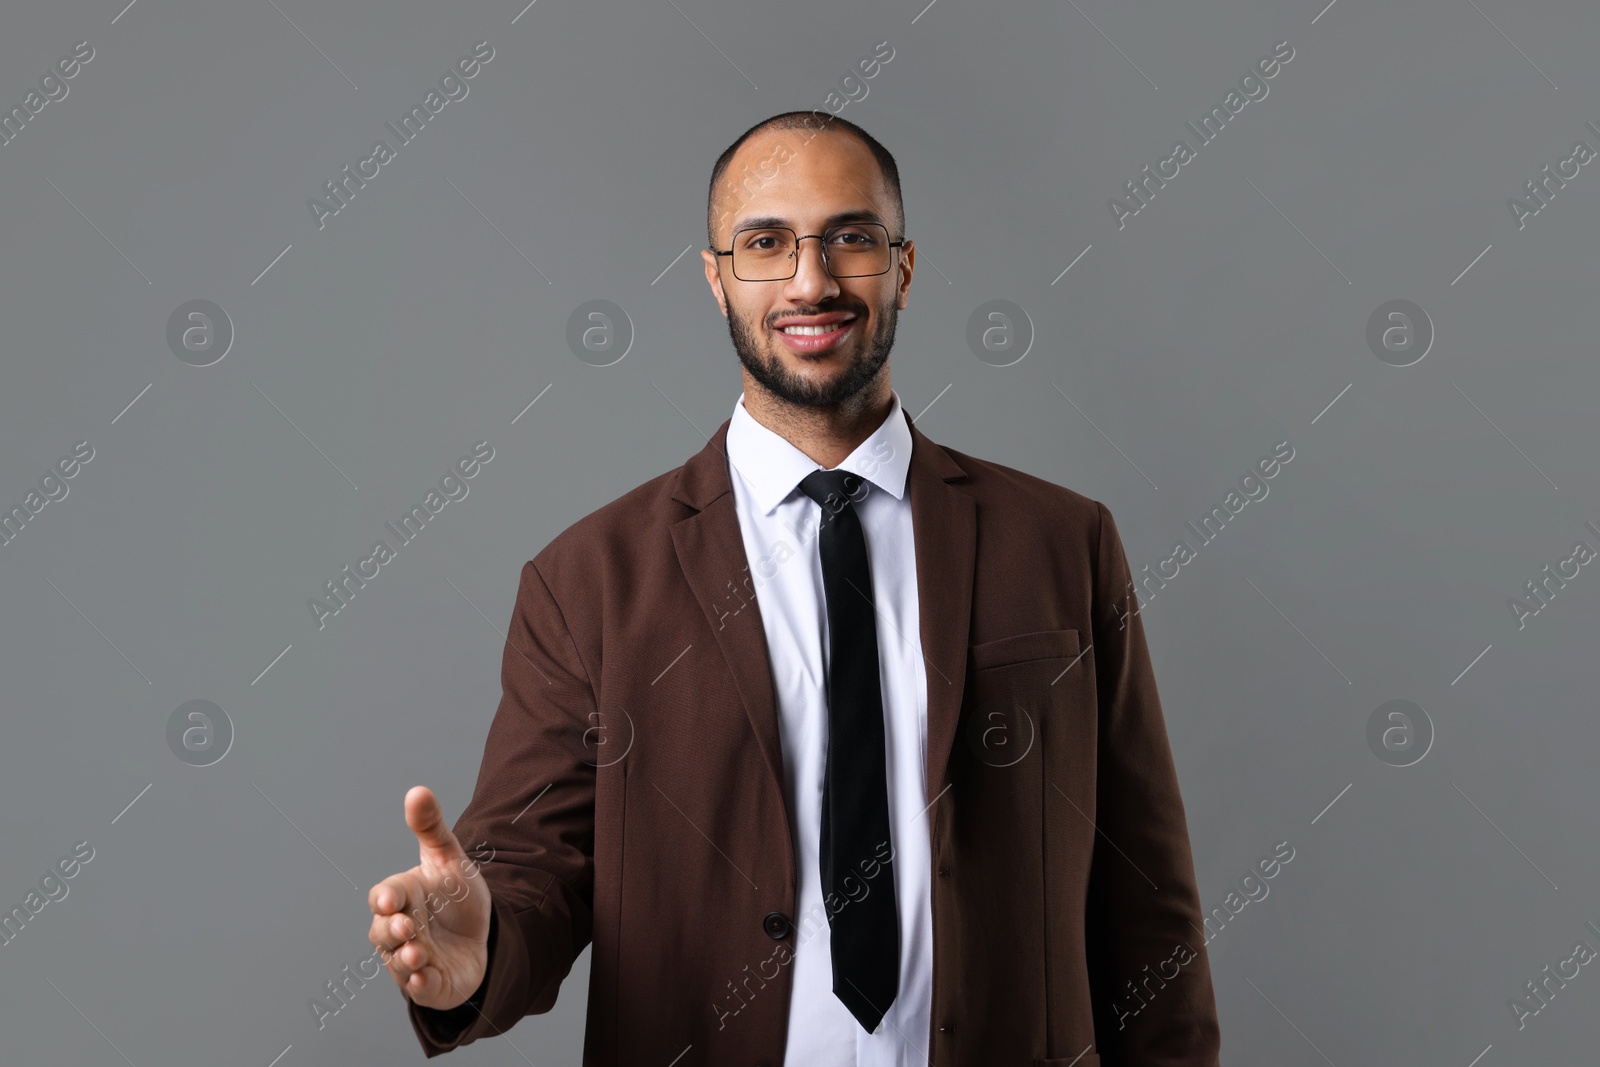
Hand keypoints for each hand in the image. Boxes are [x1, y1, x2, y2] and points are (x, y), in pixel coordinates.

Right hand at [367, 786, 492, 1010]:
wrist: (482, 932)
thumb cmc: (454, 895)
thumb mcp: (449, 858)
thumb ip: (431, 827)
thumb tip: (417, 790)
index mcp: (402, 898)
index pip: (383, 897)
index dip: (385, 899)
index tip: (392, 899)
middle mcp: (399, 930)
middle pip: (382, 933)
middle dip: (391, 931)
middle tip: (405, 927)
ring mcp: (411, 959)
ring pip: (397, 962)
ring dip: (404, 959)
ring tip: (418, 953)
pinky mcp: (429, 983)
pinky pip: (418, 987)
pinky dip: (419, 983)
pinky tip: (426, 975)